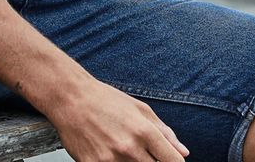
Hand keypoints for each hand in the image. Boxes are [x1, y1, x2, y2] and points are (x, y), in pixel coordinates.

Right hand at [49, 76, 189, 160]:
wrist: (70, 98)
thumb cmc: (104, 100)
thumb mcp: (139, 108)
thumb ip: (164, 131)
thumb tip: (183, 152)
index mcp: (144, 131)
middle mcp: (130, 148)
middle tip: (140, 151)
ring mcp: (111, 160)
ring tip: (122, 147)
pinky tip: (108, 152)